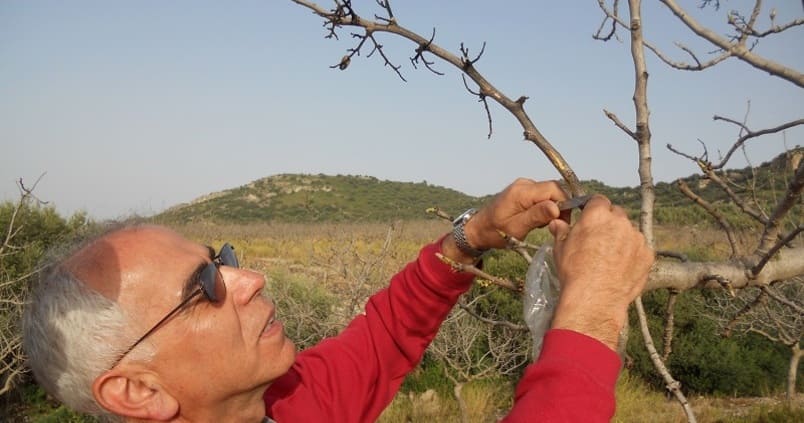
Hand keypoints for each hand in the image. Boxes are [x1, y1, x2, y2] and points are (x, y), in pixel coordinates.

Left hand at [442, 178, 568, 262]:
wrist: (479, 228)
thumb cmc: (496, 232)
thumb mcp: (516, 228)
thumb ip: (536, 216)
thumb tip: (556, 207)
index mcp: (522, 192)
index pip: (554, 189)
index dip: (564, 204)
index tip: (562, 222)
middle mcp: (524, 184)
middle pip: (553, 190)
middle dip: (559, 207)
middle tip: (554, 226)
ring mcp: (523, 185)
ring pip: (549, 193)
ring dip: (551, 208)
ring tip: (542, 225)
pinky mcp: (523, 190)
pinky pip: (542, 195)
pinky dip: (544, 207)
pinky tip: (536, 220)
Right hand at [547, 195, 653, 349]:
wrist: (595, 299)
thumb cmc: (575, 273)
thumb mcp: (560, 248)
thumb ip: (561, 231)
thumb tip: (557, 224)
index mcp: (597, 215)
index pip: (597, 200)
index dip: (592, 208)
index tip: (589, 217)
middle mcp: (620, 222)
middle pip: (616, 214)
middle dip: (608, 222)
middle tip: (598, 239)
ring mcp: (636, 238)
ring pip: (629, 231)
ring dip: (621, 238)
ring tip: (609, 257)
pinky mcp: (647, 255)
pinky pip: (639, 249)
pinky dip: (632, 254)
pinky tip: (620, 267)